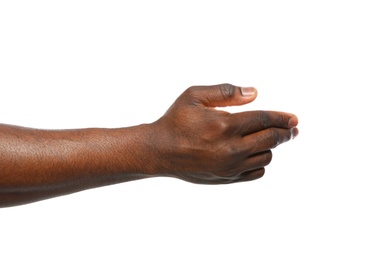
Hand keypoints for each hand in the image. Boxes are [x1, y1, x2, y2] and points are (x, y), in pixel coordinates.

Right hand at [148, 83, 298, 183]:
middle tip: (291, 129)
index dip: (282, 118)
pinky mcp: (226, 178)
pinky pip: (255, 172)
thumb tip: (254, 93)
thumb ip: (226, 92)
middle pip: (270, 139)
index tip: (294, 119)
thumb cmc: (175, 120)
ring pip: (265, 157)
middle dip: (285, 133)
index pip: (264, 119)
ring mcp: (230, 167)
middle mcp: (231, 149)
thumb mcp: (194, 96)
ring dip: (270, 146)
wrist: (159, 151)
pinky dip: (260, 162)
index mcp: (225, 125)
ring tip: (268, 138)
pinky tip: (255, 153)